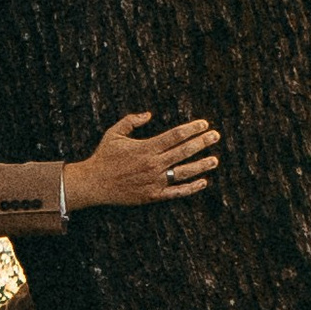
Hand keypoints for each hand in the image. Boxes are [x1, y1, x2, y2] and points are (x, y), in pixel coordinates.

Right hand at [66, 112, 220, 209]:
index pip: (175, 135)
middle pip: (184, 151)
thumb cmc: (104, 156)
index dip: (192, 129)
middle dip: (203, 142)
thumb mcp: (114, 133)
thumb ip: (131, 121)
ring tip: (215, 159)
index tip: (204, 124)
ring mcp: (155, 181)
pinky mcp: (153, 195)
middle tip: (216, 136)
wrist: (94, 183)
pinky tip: (203, 182)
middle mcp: (153, 164)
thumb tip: (148, 114)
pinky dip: (191, 187)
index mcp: (146, 147)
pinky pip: (177, 192)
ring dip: (202, 165)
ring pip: (184, 172)